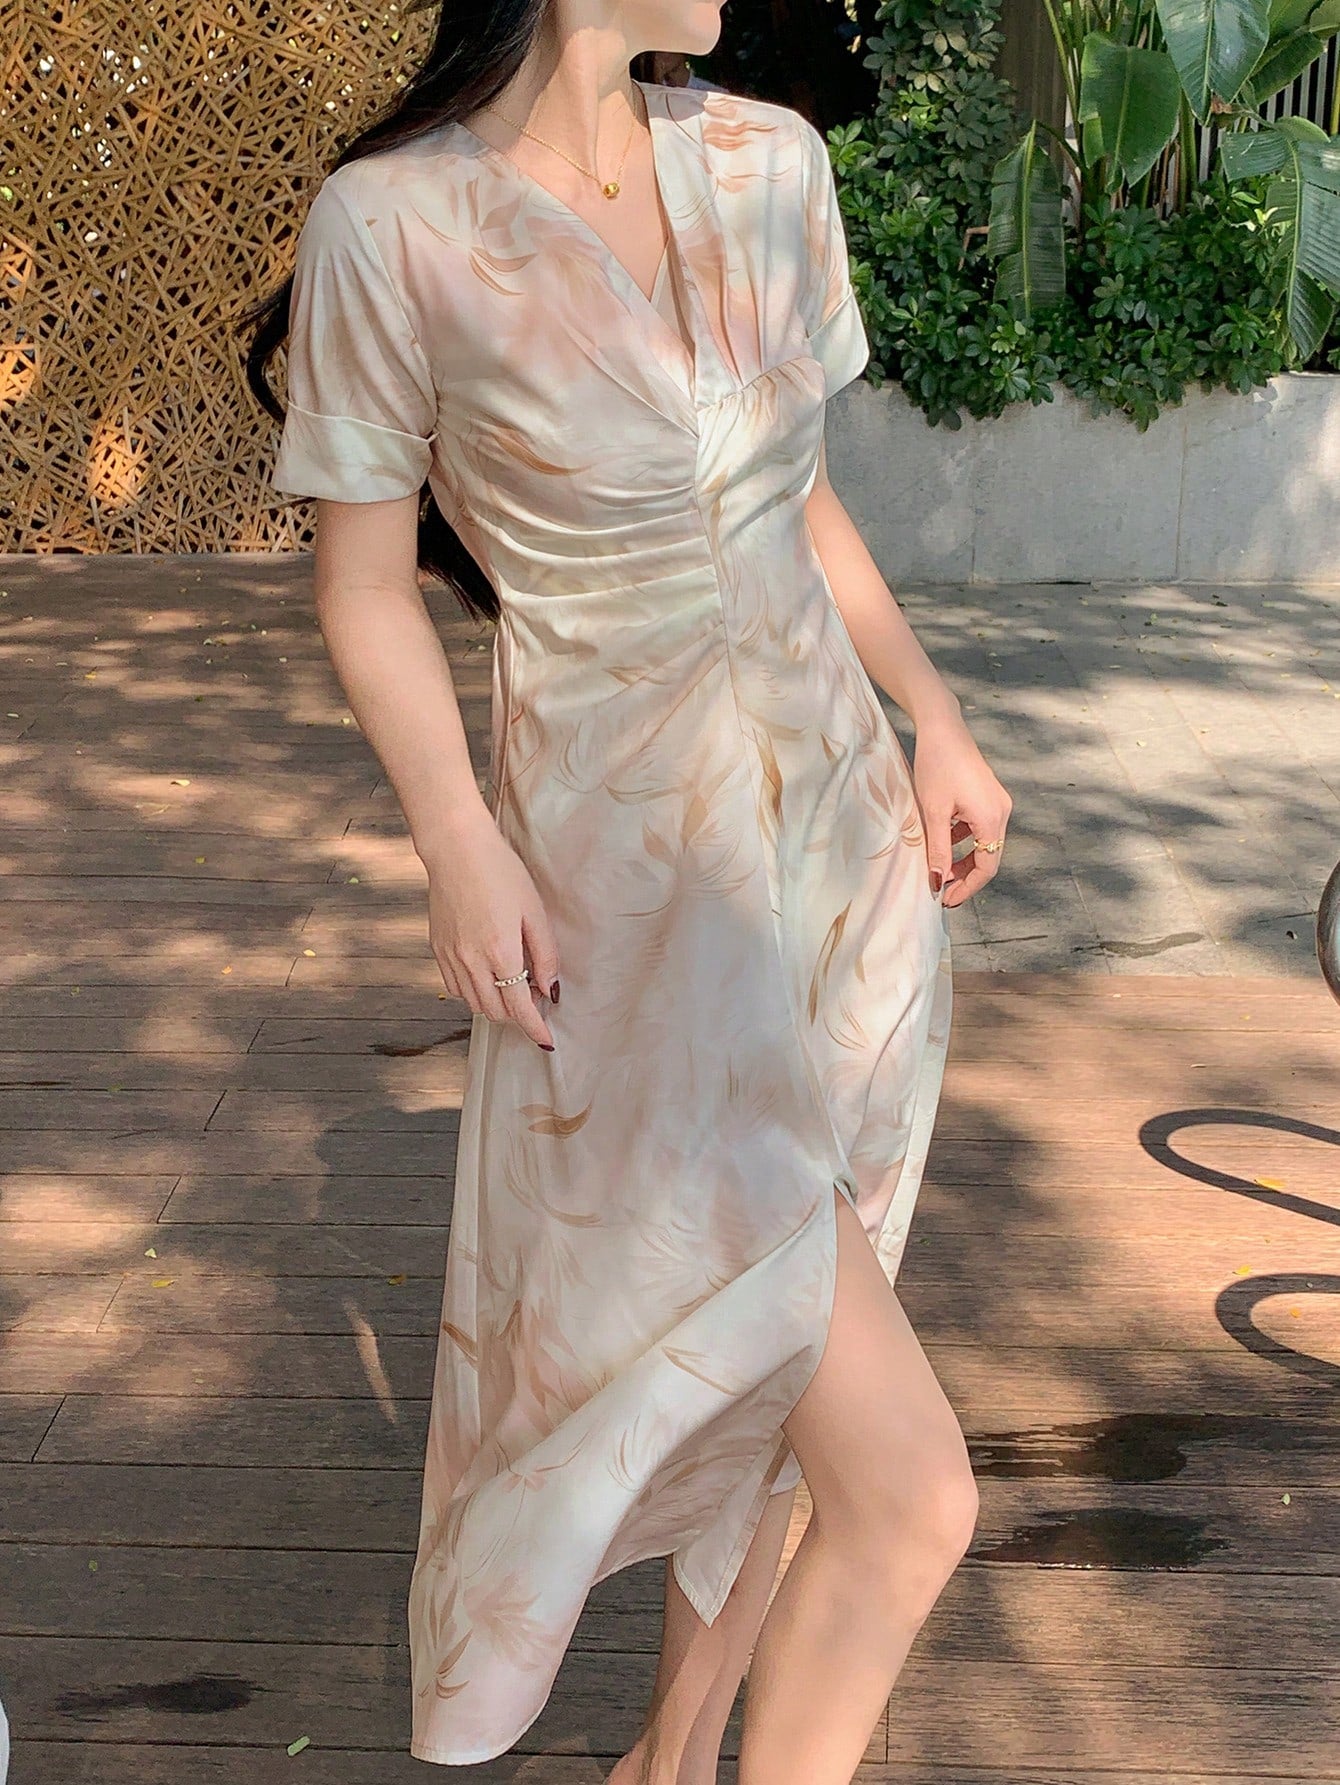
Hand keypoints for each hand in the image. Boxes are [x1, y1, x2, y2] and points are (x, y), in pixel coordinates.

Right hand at [420, 808, 559, 1048]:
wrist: (456, 848)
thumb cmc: (500, 872)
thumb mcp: (534, 911)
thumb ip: (544, 954)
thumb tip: (549, 989)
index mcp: (500, 952)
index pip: (519, 1007)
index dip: (534, 1028)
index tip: (547, 1041)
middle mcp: (471, 961)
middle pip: (495, 1012)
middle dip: (517, 1016)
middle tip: (534, 1000)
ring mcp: (450, 957)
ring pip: (473, 1003)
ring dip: (495, 1006)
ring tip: (512, 986)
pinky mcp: (437, 949)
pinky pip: (454, 987)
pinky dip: (473, 992)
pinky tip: (486, 976)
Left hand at [912, 713, 1011, 908]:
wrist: (942, 726)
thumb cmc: (936, 765)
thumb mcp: (934, 812)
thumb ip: (938, 850)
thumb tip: (937, 883)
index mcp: (992, 818)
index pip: (987, 867)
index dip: (967, 888)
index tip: (945, 900)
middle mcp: (1002, 811)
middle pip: (988, 856)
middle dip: (965, 876)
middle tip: (941, 890)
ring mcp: (997, 802)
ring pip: (984, 842)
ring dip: (963, 858)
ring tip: (939, 869)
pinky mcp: (989, 795)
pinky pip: (980, 826)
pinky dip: (964, 839)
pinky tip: (944, 840)